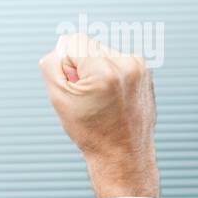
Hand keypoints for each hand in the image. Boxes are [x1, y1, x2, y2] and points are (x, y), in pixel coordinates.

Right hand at [39, 33, 157, 197]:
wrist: (123, 155)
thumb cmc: (91, 132)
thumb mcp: (60, 101)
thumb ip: (51, 67)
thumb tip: (59, 48)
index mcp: (104, 70)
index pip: (73, 42)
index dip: (65, 65)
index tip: (73, 87)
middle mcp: (125, 63)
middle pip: (89, 46)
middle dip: (81, 68)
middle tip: (87, 98)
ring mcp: (139, 66)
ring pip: (103, 53)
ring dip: (96, 71)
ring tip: (101, 100)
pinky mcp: (145, 71)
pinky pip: (118, 62)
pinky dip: (110, 76)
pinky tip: (113, 99)